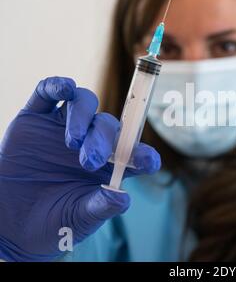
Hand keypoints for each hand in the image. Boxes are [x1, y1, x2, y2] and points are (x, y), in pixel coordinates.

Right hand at [0, 77, 160, 260]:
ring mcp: (63, 128)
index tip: (148, 162)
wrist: (10, 223)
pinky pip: (48, 93)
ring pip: (84, 103)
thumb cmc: (53, 222)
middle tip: (91, 161)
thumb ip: (101, 207)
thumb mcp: (79, 219)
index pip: (134, 152)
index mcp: (110, 166)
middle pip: (108, 126)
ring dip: (83, 117)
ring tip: (73, 141)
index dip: (144, 154)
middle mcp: (91, 142)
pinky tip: (64, 88)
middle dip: (103, 140)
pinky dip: (57, 85)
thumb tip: (123, 197)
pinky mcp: (35, 119)